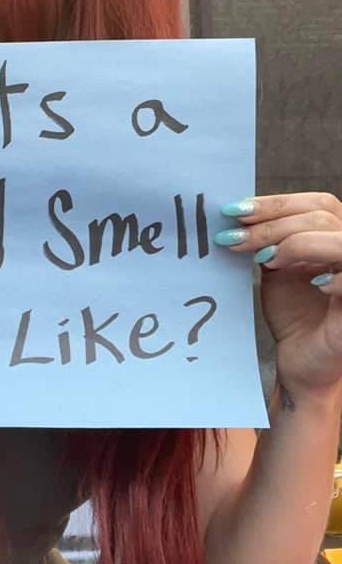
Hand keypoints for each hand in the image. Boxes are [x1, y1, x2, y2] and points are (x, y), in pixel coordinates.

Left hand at [216, 193, 341, 398]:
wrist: (302, 360)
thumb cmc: (294, 313)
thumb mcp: (277, 268)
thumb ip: (268, 240)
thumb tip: (237, 214)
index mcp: (337, 236)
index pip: (317, 203)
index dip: (276, 203)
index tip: (235, 210)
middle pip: (322, 216)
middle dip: (271, 224)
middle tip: (233, 238)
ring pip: (337, 240)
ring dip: (295, 243)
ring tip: (265, 260)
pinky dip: (332, 277)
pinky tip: (311, 283)